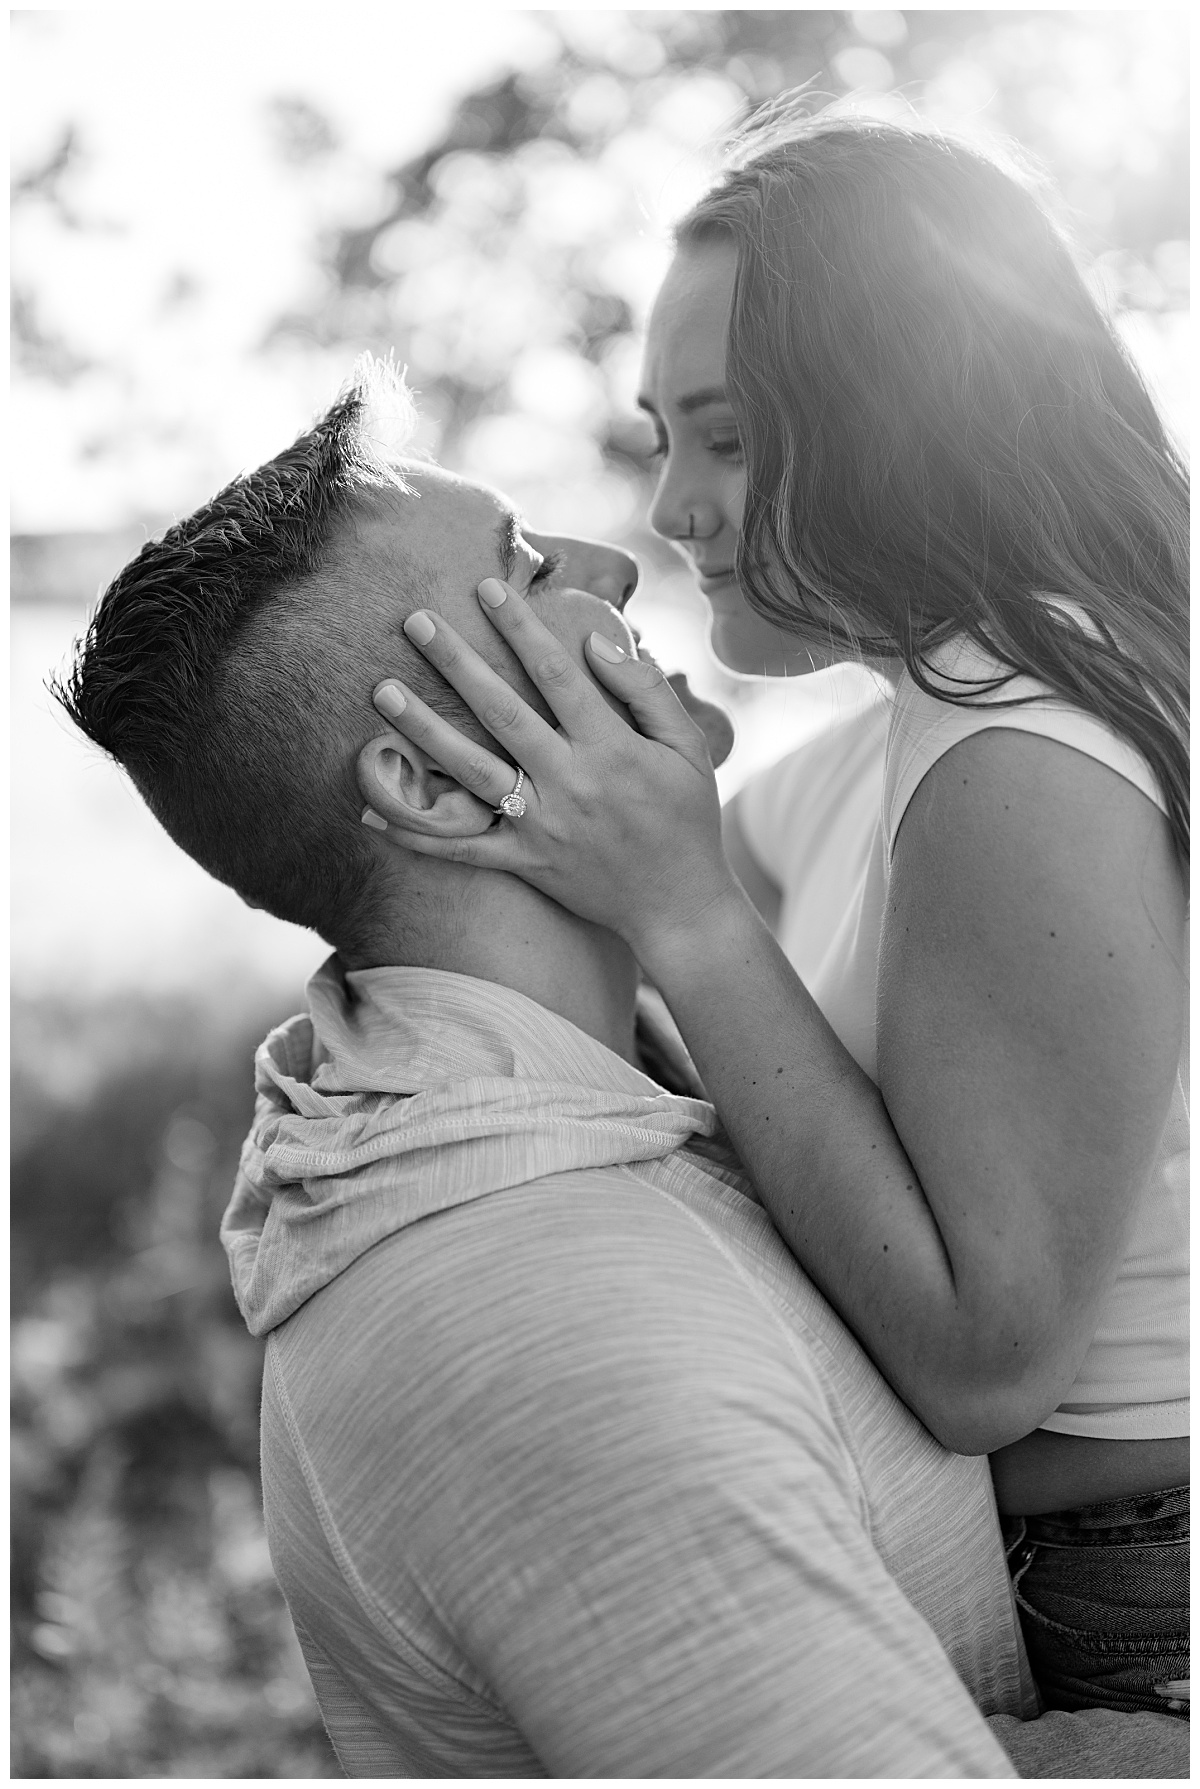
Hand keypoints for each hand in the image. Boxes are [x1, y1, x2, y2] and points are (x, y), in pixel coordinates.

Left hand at [363, 578, 740, 956]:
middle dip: (457, 662)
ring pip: (471, 770)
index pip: (557, 675)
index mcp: (611, 749)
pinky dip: (419, 833)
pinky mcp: (525, 863)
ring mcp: (542, 826)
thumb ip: (646, 690)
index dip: (521, 627)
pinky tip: (374, 808)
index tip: (487, 588)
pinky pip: (464, 847)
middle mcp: (570, 784)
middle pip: (501, 712)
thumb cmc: (687, 818)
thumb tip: (596, 642)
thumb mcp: (688, 748)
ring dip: (424, 729)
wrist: (680, 907)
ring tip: (383, 691)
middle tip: (415, 620)